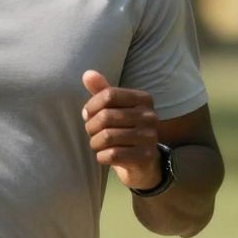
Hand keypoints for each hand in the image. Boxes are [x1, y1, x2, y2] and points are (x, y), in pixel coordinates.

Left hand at [81, 70, 160, 188]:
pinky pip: (112, 154)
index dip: (91, 106)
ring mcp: (149, 137)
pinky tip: (104, 156)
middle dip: (91, 126)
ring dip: (95, 142)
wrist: (142, 163)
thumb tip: (87, 74)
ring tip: (97, 144)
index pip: (109, 94)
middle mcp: (150, 116)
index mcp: (143, 99)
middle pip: (106, 116)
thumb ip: (101, 91)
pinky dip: (101, 156)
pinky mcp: (145, 156)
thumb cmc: (124, 129)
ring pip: (107, 136)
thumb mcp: (114, 108)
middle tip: (92, 132)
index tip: (87, 114)